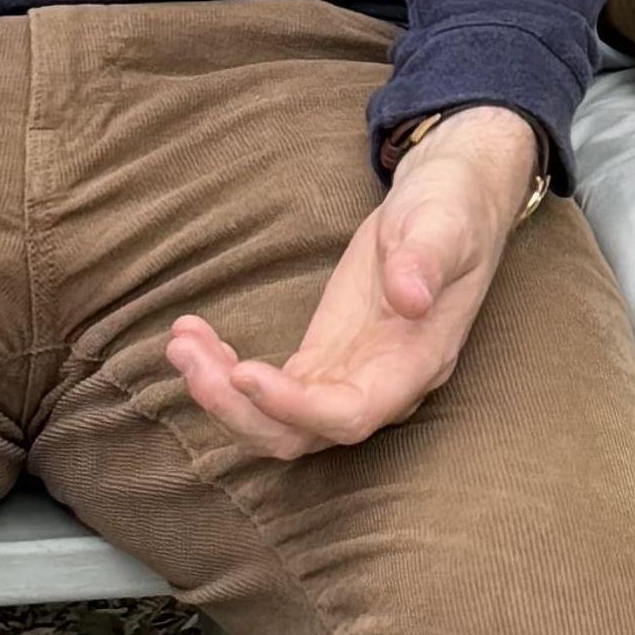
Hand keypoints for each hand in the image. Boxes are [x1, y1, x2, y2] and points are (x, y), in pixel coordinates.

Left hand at [168, 109, 543, 461]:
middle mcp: (381, 385)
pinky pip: (268, 388)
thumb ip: (427, 260)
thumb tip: (411, 296)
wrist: (452, 200)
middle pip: (301, 434)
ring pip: (276, 421)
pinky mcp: (324, 358)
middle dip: (237, 408)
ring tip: (181, 342)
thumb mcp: (445, 222)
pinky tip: (194, 335)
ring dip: (221, 393)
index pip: (352, 414)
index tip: (244, 374)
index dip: (296, 408)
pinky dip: (225, 372)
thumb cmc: (454, 208)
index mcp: (416, 363)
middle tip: (187, 357)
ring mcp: (349, 375)